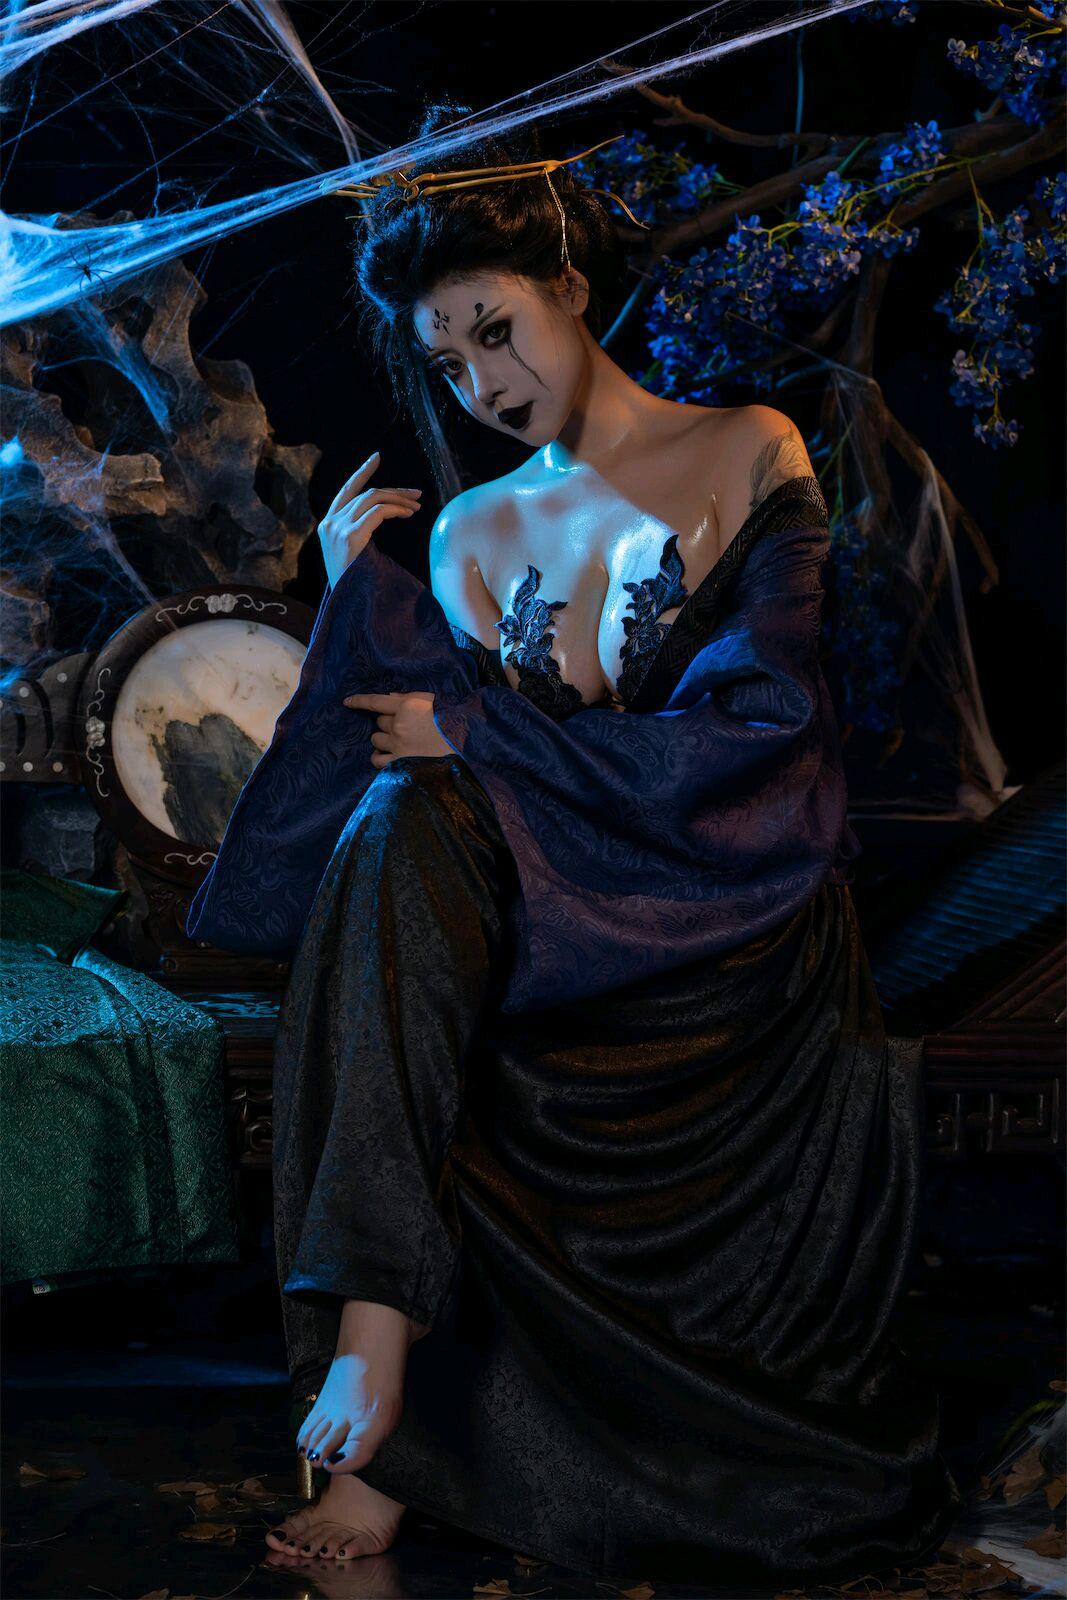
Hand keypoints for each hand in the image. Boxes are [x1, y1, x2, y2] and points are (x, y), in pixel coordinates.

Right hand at [318, 449, 422, 589]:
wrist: (347, 605)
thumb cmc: (355, 585)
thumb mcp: (351, 554)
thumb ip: (358, 532)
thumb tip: (381, 515)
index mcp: (327, 526)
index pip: (345, 490)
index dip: (362, 472)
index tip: (377, 458)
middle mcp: (329, 523)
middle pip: (365, 493)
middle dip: (393, 491)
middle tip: (416, 494)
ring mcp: (338, 528)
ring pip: (373, 498)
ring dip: (399, 500)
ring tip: (417, 507)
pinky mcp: (351, 535)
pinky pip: (378, 511)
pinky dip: (396, 509)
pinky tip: (408, 514)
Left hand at [342, 691, 452, 766]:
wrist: (467, 746)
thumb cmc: (453, 722)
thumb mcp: (434, 703)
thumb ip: (411, 698)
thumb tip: (391, 696)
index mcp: (407, 706)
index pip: (375, 701)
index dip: (359, 701)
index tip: (347, 702)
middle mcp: (398, 725)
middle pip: (379, 722)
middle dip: (388, 723)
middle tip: (404, 727)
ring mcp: (398, 746)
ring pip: (376, 739)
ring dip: (383, 740)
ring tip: (397, 743)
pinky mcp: (400, 764)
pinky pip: (377, 760)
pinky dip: (380, 757)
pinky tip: (388, 757)